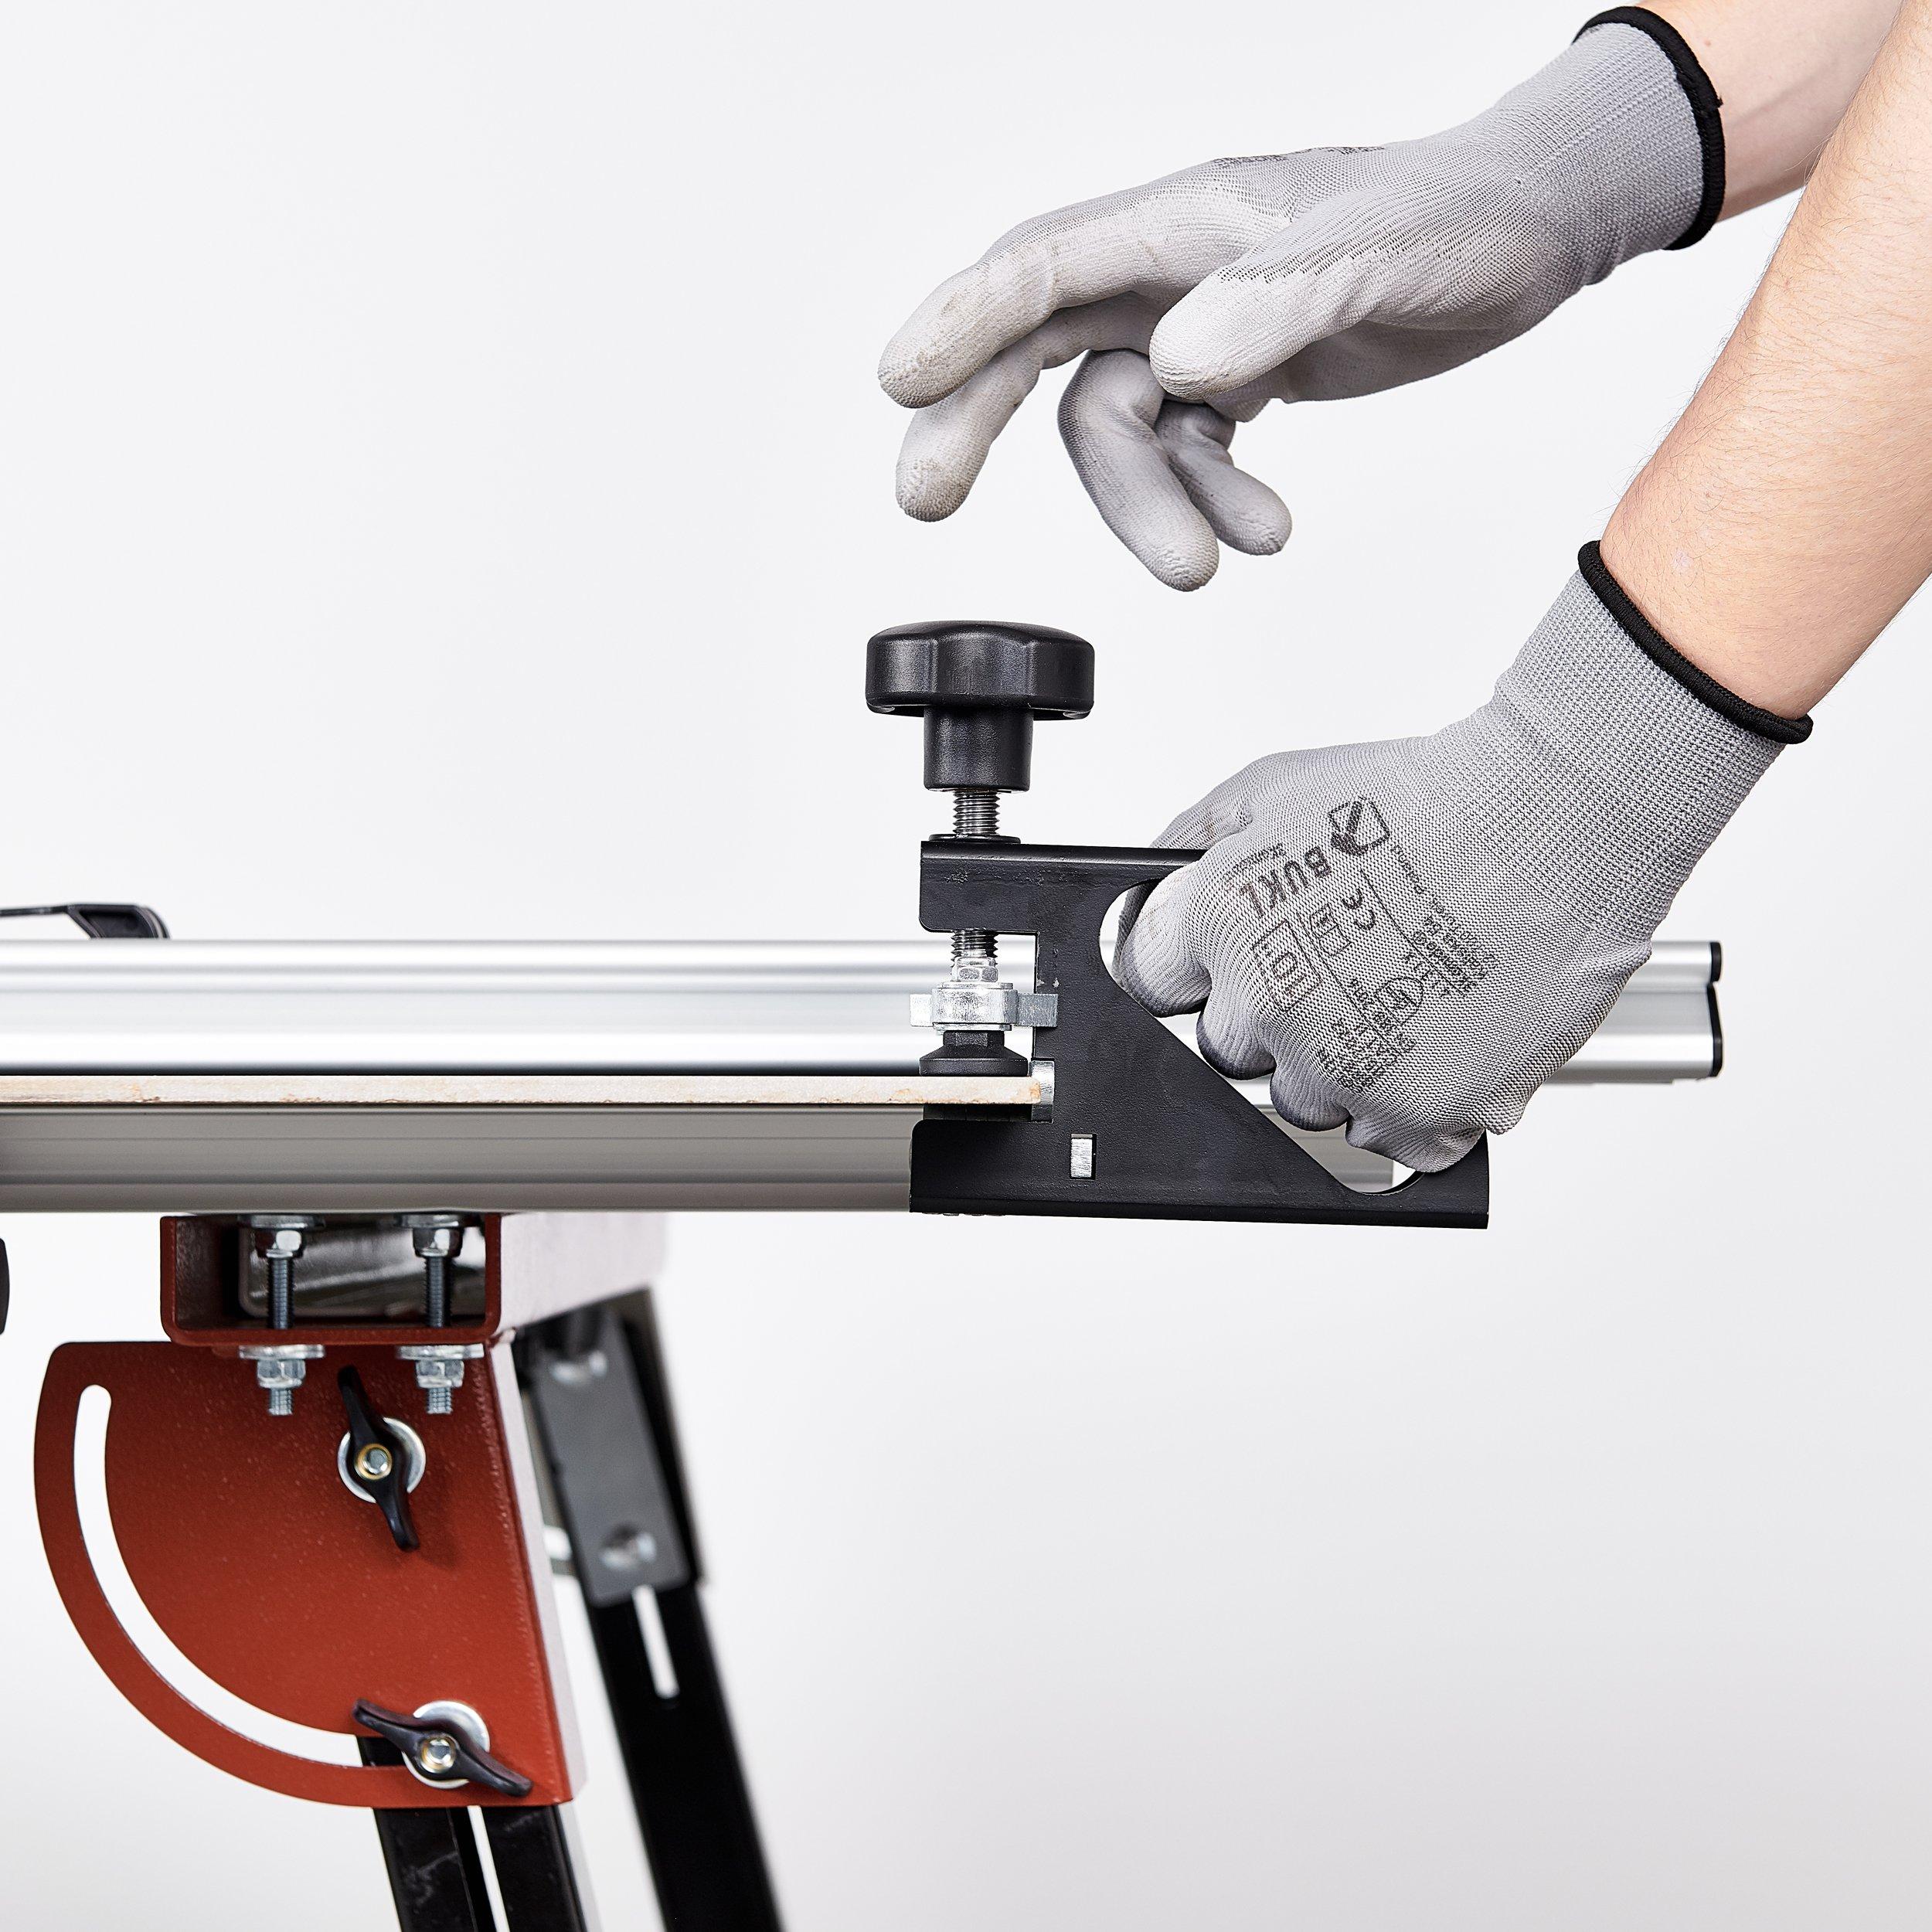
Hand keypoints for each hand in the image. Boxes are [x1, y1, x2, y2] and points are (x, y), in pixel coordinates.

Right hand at [880, 18, 1710, 589]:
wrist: (1535, 233)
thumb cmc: (1463, 214)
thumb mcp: (1381, 253)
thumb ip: (1278, 303)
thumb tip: (1179, 362)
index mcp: (1183, 222)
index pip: (1044, 266)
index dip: (963, 320)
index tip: (900, 380)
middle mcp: (1170, 273)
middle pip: (1035, 349)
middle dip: (977, 424)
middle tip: (923, 498)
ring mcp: (1198, 328)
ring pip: (1120, 429)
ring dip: (1149, 506)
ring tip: (1206, 566)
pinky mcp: (1235, 376)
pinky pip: (1186, 455)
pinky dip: (1210, 502)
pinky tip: (1262, 532)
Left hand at [1114, 555, 1793, 1167]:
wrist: (1557, 819)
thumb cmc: (1433, 798)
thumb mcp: (1279, 784)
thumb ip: (1194, 840)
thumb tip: (1150, 879)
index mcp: (1221, 928)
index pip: (1150, 985)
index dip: (1191, 971)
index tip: (1222, 967)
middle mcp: (1269, 1007)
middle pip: (1229, 1052)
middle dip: (1271, 1016)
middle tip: (1337, 966)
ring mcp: (1341, 1070)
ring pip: (1308, 1103)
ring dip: (1343, 1065)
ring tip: (1403, 992)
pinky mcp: (1419, 1115)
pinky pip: (1394, 1145)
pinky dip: (1419, 1106)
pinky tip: (1443, 1039)